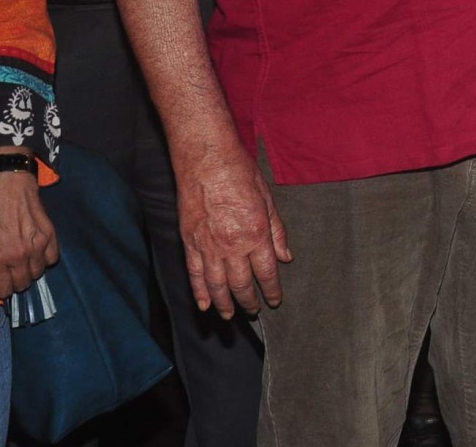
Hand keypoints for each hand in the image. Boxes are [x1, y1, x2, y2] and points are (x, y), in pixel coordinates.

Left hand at [0, 161, 58, 299]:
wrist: (8, 180)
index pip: (3, 290)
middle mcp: (18, 256)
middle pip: (22, 284)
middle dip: (14, 281)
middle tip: (10, 271)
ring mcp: (37, 245)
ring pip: (38, 273)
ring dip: (30, 270)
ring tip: (23, 260)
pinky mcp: (50, 234)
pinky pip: (52, 258)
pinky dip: (45, 258)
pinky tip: (37, 251)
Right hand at [174, 136, 291, 317]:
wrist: (206, 159)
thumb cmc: (240, 173)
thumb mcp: (268, 199)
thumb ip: (277, 232)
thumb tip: (286, 257)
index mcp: (256, 234)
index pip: (266, 273)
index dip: (271, 290)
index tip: (274, 300)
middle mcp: (232, 245)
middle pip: (241, 284)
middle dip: (249, 301)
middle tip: (253, 312)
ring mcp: (208, 245)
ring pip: (217, 285)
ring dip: (225, 303)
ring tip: (231, 316)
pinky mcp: (190, 241)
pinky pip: (194, 273)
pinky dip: (199, 291)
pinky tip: (204, 305)